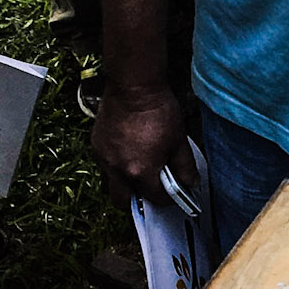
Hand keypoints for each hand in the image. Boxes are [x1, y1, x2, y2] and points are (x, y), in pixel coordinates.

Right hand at [91, 83, 190, 203]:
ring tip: (138, 172)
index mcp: (140, 171)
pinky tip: (128, 154)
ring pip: (110, 185)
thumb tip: (191, 184)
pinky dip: (115, 168)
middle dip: (138, 202)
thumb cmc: (159, 111)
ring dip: (124, 186)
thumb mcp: (179, 140)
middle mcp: (117, 170)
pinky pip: (104, 167)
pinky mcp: (96, 146)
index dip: (167, 199)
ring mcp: (103, 159)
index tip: (173, 193)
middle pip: (123, 202)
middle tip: (150, 191)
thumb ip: (185, 167)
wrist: (133, 86)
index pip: (155, 199)